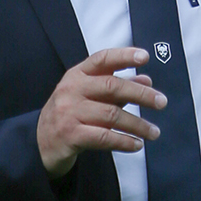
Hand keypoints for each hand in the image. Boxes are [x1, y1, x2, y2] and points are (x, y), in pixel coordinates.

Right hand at [37, 47, 165, 177]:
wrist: (39, 143)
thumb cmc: (68, 115)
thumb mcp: (89, 96)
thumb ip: (116, 88)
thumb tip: (146, 81)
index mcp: (77, 75)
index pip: (102, 59)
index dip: (124, 56)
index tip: (145, 57)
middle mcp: (71, 90)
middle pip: (112, 87)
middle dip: (141, 95)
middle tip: (161, 102)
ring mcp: (69, 112)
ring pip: (111, 115)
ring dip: (137, 124)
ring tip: (153, 132)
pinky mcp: (70, 135)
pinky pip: (104, 137)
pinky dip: (124, 141)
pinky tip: (136, 145)